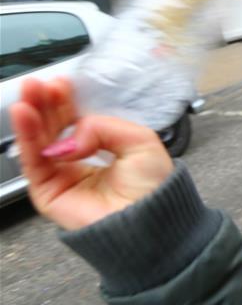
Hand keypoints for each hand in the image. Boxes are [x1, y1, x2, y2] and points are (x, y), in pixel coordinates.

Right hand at [10, 78, 173, 229]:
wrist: (152, 220)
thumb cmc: (153, 187)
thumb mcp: (140, 140)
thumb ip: (103, 126)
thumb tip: (71, 138)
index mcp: (102, 148)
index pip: (76, 119)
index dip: (66, 101)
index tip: (61, 83)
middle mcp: (79, 162)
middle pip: (54, 126)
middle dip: (44, 103)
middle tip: (38, 84)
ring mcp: (62, 177)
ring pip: (38, 141)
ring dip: (31, 115)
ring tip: (28, 94)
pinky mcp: (49, 193)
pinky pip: (32, 161)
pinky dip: (26, 136)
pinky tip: (25, 116)